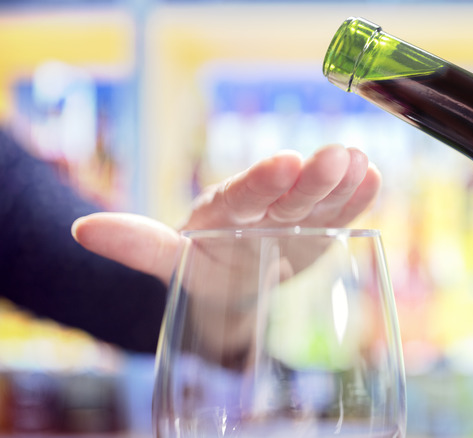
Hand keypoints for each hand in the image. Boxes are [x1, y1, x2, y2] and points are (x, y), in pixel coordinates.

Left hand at [72, 144, 380, 282]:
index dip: (263, 181)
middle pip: (288, 192)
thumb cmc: (202, 267)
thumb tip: (82, 228)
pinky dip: (355, 199)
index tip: (284, 161)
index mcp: (225, 208)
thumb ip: (137, 245)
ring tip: (360, 162)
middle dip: (312, 177)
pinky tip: (373, 177)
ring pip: (318, 199)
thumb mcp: (170, 260)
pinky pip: (338, 214)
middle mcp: (263, 206)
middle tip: (337, 156)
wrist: (233, 285)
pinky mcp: (319, 230)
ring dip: (340, 183)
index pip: (243, 193)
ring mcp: (294, 217)